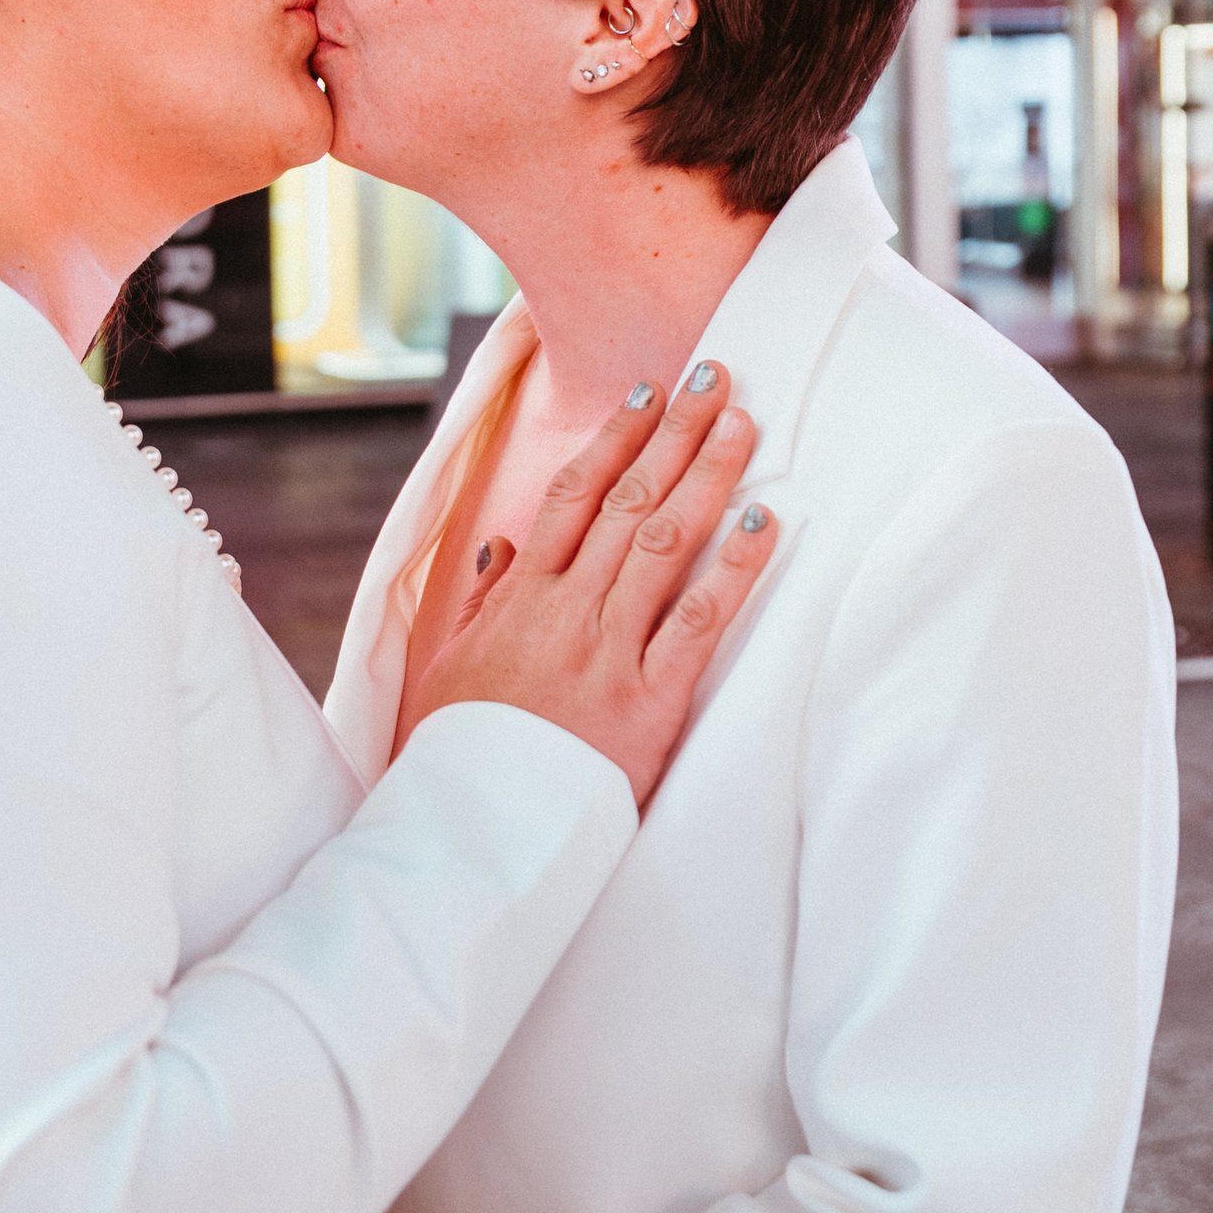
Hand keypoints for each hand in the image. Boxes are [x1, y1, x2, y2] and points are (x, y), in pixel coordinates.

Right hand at [406, 365, 774, 806]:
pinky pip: (698, 622)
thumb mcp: (451, 668)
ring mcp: (608, 650)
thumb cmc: (464, 752)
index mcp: (519, 599)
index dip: (613, 441)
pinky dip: (732, 570)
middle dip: (674, 436)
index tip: (645, 397)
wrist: (476, 831)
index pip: (572, 498)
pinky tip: (762, 525)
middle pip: (628, 503)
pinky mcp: (649, 700)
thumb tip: (501, 544)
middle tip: (714, 382)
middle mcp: (566, 610)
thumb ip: (479, 603)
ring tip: (744, 428)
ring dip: (708, 478)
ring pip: (664, 543)